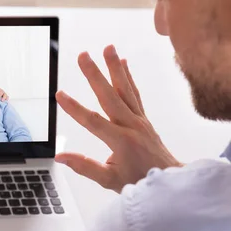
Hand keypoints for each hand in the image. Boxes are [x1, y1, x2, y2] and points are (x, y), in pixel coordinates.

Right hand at [55, 45, 180, 192]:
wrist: (170, 182)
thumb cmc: (140, 182)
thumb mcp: (109, 180)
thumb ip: (84, 167)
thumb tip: (61, 157)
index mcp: (120, 141)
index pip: (93, 121)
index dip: (75, 108)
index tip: (60, 95)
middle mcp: (131, 126)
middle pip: (110, 96)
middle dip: (95, 74)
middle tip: (83, 56)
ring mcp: (139, 120)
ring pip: (125, 89)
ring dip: (115, 68)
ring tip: (107, 48)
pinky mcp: (143, 118)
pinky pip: (135, 93)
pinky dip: (129, 77)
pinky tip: (123, 62)